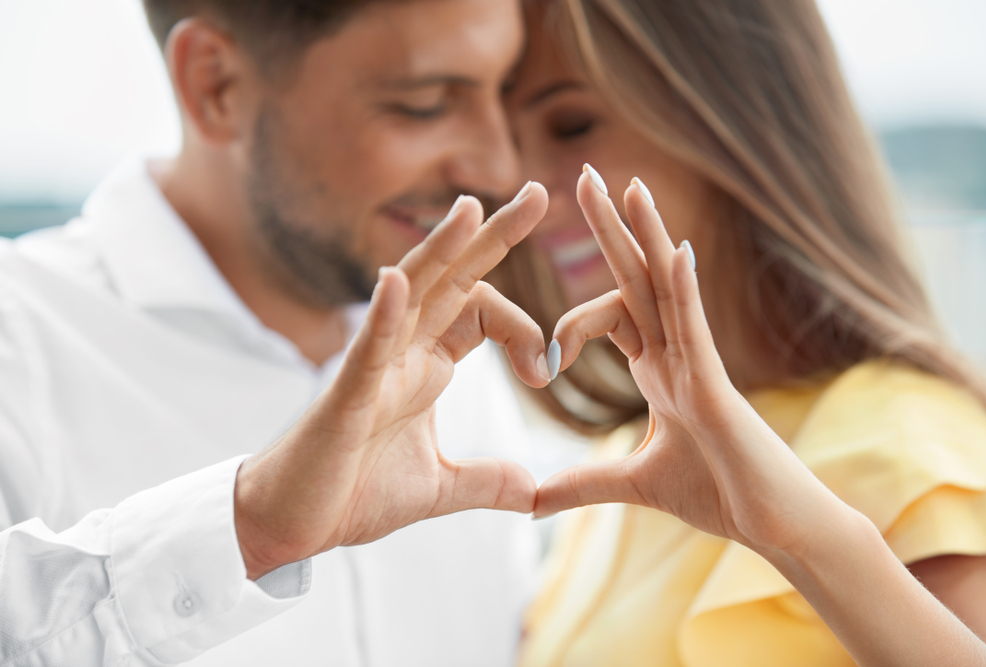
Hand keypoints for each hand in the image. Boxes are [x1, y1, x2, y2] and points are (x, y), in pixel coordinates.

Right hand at [235, 183, 550, 579]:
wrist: (291, 524)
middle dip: (493, 236)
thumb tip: (534, 491)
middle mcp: (402, 353)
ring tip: (472, 209)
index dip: (523, 330)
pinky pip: (366, 348)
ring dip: (440, 250)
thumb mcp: (438, 488)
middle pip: (452, 280)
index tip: (546, 373)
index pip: (481, 313)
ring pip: (409, 295)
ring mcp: (372, 369)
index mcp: (425, 366)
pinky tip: (397, 280)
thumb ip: (486, 481)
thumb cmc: (352, 493)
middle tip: (538, 193)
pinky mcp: (344, 397)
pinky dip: (383, 314)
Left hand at [534, 170, 843, 556]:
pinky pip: (696, 329)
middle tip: (583, 173)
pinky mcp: (715, 387)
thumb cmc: (720, 495)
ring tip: (629, 184)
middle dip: (611, 226)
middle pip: (638, 277)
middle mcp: (678, 354)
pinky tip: (674, 250)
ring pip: (668, 287)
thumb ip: (583, 483)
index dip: (571, 326)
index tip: (546, 362)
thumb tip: (531, 501)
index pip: (612, 314)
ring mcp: (699, 364)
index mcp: (660, 368)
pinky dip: (685, 290)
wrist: (773, 526)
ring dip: (648, 234)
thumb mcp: (633, 485)